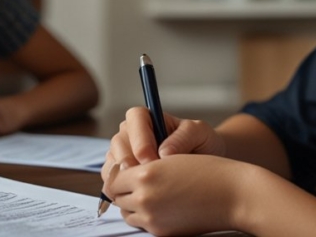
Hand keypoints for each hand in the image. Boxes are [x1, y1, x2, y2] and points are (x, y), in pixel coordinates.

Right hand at [102, 107, 225, 179]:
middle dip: (129, 162)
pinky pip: (112, 180)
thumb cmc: (201, 143)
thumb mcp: (199, 133)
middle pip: (119, 142)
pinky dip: (120, 189)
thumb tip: (163, 152)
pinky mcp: (121, 173)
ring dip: (122, 178)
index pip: (135, 119)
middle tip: (143, 180)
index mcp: (147, 117)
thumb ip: (183, 137)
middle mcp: (130, 132)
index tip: (152, 160)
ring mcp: (123, 152)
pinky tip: (135, 198)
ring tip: (139, 191)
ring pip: (113, 162)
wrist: (202, 164)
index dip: (140, 140)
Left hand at [106, 154, 248, 235]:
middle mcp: (145, 199)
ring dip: (132, 203)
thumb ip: (142, 166)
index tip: (126, 168)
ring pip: (127, 212)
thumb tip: (122, 175)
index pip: (113, 177)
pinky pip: (142, 224)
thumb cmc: (206, 170)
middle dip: (123, 188)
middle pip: (116, 196)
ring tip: (150, 191)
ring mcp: (153, 219)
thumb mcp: (170, 157)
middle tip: (136, 179)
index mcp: (145, 175)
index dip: (119, 172)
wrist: (233, 194)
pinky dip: (145, 215)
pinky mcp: (163, 233)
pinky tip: (161, 203)